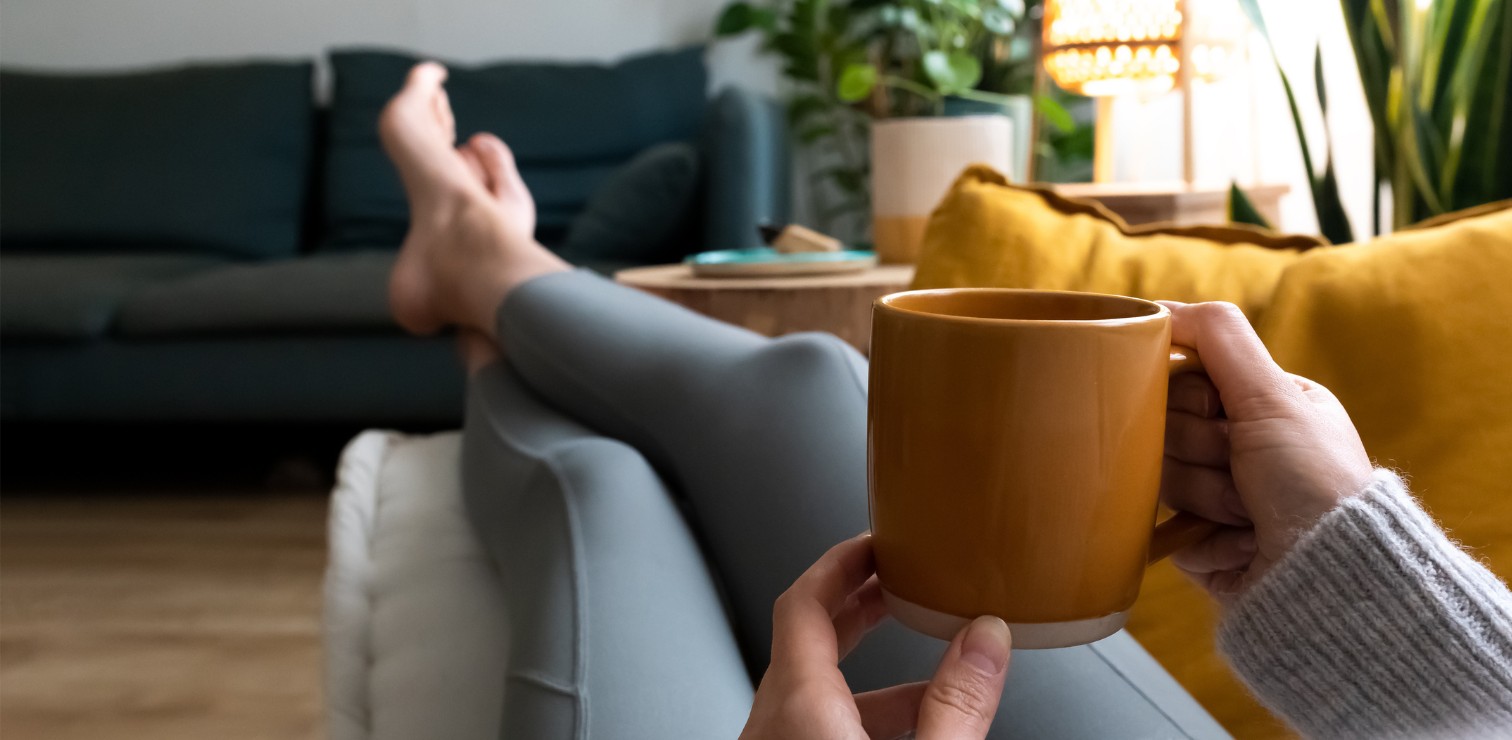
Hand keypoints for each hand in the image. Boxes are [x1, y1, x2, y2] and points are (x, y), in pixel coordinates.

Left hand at [740, 534, 1013, 739]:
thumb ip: (957, 702)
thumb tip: (986, 642)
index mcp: (797, 708)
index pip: (801, 603)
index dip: (839, 564)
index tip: (874, 544)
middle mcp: (770, 727)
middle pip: (805, 638)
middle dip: (857, 603)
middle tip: (897, 578)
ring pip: (810, 687)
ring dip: (865, 666)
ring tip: (926, 652)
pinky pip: (811, 725)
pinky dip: (855, 709)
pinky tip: (913, 719)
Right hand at [1159, 301, 1372, 600]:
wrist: (1327, 575)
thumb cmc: (1313, 480)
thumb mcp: (1274, 395)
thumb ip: (1220, 338)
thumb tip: (1162, 306)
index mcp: (1262, 406)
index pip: (1184, 379)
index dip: (1189, 396)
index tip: (1219, 412)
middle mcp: (1241, 448)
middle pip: (1167, 429)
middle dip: (1203, 451)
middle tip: (1244, 468)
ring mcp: (1218, 497)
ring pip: (1162, 477)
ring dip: (1206, 497)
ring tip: (1249, 514)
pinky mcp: (1200, 542)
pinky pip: (1163, 527)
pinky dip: (1200, 537)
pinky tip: (1237, 543)